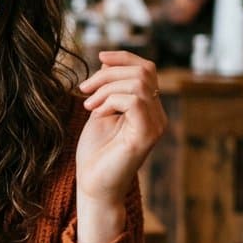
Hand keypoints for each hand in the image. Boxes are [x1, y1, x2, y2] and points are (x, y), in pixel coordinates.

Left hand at [74, 51, 166, 242]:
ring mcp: (155, 125)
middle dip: (108, 73)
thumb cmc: (96, 152)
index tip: (99, 57)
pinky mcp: (147, 135)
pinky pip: (135, 100)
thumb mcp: (100, 111)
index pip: (147, 69)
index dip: (124, 57)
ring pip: (139, 83)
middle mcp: (158, 115)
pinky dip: (111, 100)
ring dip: (106, 88)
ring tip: (88, 105)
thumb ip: (108, 89)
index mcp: (148, 108)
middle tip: (84, 89)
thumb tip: (108, 61)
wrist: (93, 185)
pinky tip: (97, 113)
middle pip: (143, 71)